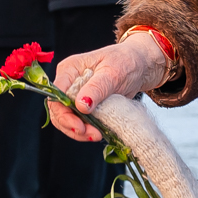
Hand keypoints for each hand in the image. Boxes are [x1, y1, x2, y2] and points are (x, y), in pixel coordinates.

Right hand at [46, 33, 171, 140]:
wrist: (140, 65)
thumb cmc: (126, 61)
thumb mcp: (113, 72)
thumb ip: (97, 88)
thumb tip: (81, 105)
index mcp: (70, 69)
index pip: (56, 94)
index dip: (64, 112)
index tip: (79, 126)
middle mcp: (69, 83)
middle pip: (58, 110)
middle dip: (72, 125)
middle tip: (92, 134)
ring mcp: (76, 95)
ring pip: (67, 119)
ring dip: (79, 132)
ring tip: (97, 135)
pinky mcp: (86, 106)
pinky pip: (80, 121)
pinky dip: (87, 130)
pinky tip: (98, 133)